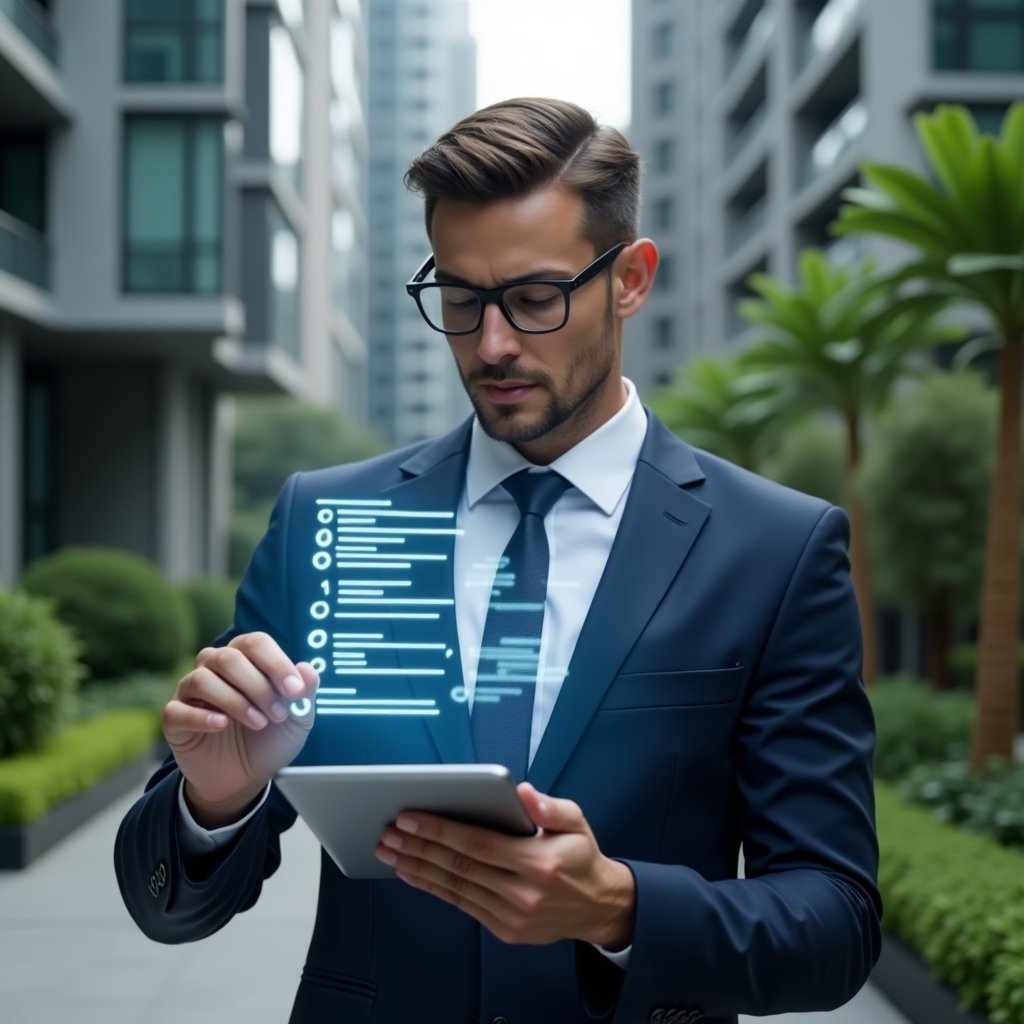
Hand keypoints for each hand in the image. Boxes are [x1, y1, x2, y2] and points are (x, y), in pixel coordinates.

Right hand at [162, 632, 318, 826]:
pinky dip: (202, 717)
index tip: (295, 691)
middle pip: (229, 658)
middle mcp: (214, 667)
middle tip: (278, 714)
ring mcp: (190, 691)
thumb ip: (305, 693)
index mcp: (245, 657)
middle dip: (258, 686)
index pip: (256, 643)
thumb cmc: (269, 738)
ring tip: (258, 723)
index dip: (276, 664)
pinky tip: (222, 725)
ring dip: (235, 701)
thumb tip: (309, 669)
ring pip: (202, 679)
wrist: (245, 778)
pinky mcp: (174, 718)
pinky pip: (178, 710)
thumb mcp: (297, 718)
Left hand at [374, 782, 635, 947]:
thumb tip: (522, 792)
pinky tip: (414, 874)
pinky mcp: (506, 929)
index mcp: (539, 861)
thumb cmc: (580, 856)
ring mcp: (513, 915)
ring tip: (391, 852)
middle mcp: (523, 892)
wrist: (598, 906)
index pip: (477, 843)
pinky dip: (435, 889)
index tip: (410, 816)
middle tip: (389, 833)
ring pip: (455, 889)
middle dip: (419, 847)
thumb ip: (549, 806)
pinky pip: (463, 906)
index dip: (440, 829)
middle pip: (459, 867)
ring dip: (418, 869)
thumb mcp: (576, 821)